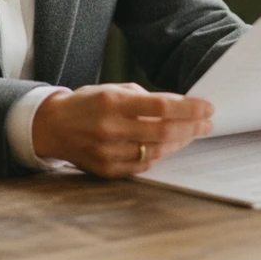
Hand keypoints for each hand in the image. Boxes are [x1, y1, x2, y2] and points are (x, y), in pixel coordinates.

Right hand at [32, 82, 213, 177]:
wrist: (52, 127)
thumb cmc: (88, 103)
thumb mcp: (114, 89)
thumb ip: (145, 98)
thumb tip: (179, 105)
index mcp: (112, 102)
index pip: (161, 107)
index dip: (189, 108)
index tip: (208, 107)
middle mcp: (110, 129)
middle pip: (163, 132)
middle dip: (191, 128)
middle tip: (207, 123)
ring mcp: (108, 153)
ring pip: (156, 152)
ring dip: (179, 143)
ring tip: (192, 133)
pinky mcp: (106, 170)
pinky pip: (142, 165)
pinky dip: (159, 155)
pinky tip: (169, 146)